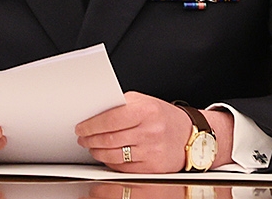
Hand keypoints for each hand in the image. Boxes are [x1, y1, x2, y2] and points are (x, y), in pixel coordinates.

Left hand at [74, 92, 193, 172]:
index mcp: (146, 111)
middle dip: (90, 139)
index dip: (92, 124)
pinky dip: (110, 162)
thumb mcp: (145, 102)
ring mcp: (151, 151)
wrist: (190, 135)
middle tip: (82, 137)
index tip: (81, 127)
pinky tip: (106, 155)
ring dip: (97, 152)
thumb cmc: (164, 117)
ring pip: (114, 155)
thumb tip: (95, 112)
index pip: (111, 119)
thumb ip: (122, 105)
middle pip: (110, 139)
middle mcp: (150, 131)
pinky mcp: (152, 168)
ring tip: (91, 146)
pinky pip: (123, 167)